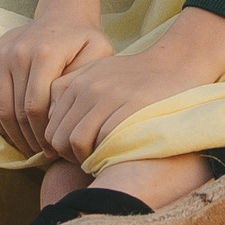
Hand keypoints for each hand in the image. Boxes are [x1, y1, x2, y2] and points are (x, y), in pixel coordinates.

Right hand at [0, 0, 113, 156]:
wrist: (63, 17)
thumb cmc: (84, 42)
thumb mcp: (99, 55)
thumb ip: (84, 83)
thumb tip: (64, 115)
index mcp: (45, 52)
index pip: (36, 106)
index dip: (43, 135)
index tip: (53, 150)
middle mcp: (18, 51)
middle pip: (17, 110)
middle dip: (28, 139)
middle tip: (40, 154)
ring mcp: (1, 52)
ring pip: (0, 107)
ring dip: (12, 134)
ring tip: (28, 148)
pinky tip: (11, 134)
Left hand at [42, 8, 224, 164]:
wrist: (174, 64)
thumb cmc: (135, 76)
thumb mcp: (98, 74)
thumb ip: (71, 92)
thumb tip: (50, 128)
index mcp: (77, 82)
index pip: (49, 125)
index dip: (57, 146)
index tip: (73, 153)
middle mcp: (88, 88)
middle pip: (59, 136)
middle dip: (68, 156)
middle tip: (86, 160)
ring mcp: (108, 98)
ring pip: (76, 142)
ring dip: (84, 158)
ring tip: (99, 159)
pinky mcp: (129, 108)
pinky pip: (102, 142)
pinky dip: (104, 154)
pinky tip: (114, 155)